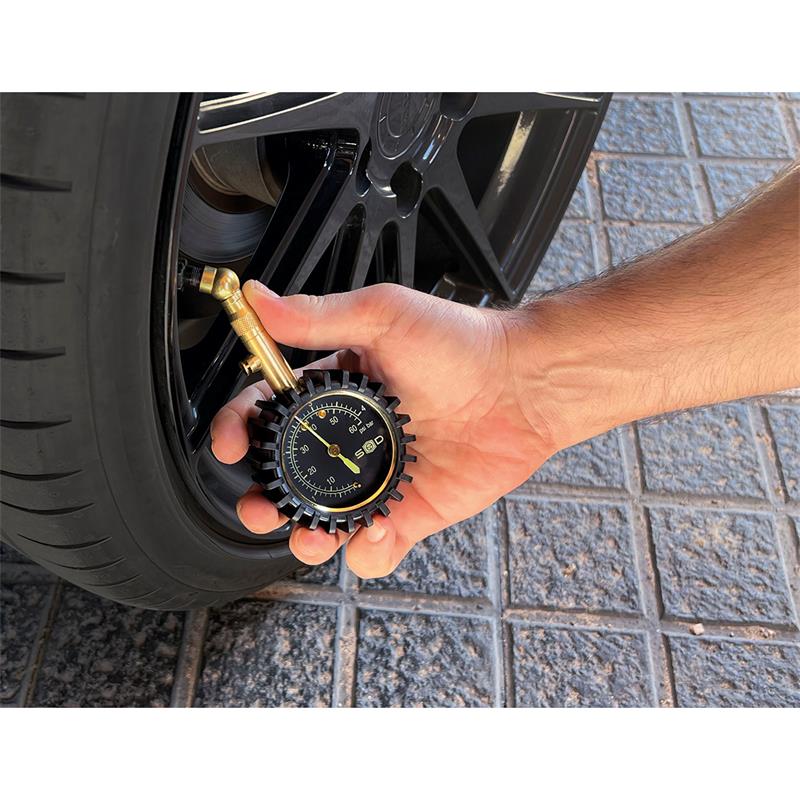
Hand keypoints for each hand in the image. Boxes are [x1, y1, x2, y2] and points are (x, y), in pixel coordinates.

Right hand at [210, 281, 557, 578]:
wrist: (523, 384)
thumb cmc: (461, 342)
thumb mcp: (383, 315)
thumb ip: (318, 316)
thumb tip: (259, 298)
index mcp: (335, 390)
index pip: (268, 413)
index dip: (239, 430)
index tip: (226, 444)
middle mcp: (351, 437)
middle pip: (288, 477)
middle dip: (265, 498)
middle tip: (261, 507)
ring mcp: (379, 477)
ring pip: (324, 519)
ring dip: (306, 535)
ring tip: (311, 535)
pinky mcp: (412, 510)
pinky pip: (376, 544)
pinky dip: (369, 549)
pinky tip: (378, 530)